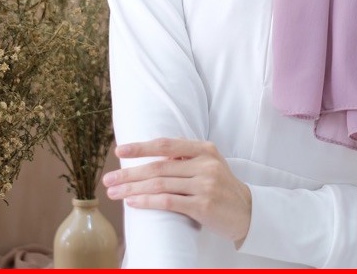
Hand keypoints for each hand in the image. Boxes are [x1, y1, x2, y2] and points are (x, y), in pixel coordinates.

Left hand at [103, 138, 251, 244]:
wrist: (247, 211)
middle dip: (130, 173)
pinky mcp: (203, 206)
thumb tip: (153, 157)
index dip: (141, 147)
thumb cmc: (222, 187)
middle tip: (108, 179)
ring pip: (160, 185)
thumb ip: (186, 159)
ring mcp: (205, 185)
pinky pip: (169, 202)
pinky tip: (133, 203)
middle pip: (159, 167)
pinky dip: (148, 202)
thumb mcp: (209, 164)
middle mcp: (205, 164)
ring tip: (115, 193)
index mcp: (205, 149)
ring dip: (133, 189)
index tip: (120, 150)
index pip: (166, 144)